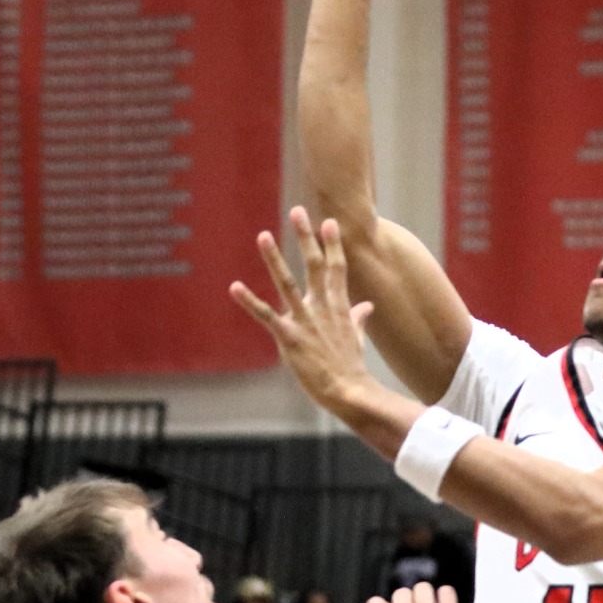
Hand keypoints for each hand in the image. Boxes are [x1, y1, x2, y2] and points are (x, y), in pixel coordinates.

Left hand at [230, 210, 374, 412]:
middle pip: (314, 265)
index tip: (329, 222)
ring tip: (263, 236)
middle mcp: (322, 307)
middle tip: (298, 212)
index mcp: (338, 306)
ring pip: (287, 283)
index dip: (332, 244)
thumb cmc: (351, 366)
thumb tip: (368, 306)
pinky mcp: (289, 337)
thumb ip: (358, 318)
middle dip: (306, 238)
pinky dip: (249, 301)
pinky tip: (234, 287)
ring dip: (274, 259)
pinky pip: (265, 316)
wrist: (348, 391)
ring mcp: (305, 320)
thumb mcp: (356, 337)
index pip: (336, 268)